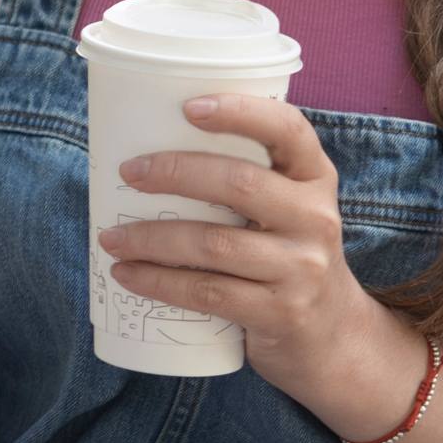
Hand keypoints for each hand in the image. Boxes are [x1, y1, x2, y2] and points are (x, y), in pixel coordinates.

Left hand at [97, 91, 433, 440]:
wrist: (332, 336)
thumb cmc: (287, 255)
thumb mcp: (288, 209)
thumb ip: (245, 179)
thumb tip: (146, 147)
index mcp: (315, 177)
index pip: (288, 129)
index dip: (241, 111)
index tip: (188, 106)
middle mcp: (316, 218)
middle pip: (240, 184)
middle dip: (174, 173)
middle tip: (127, 173)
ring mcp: (303, 268)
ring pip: (214, 243)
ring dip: (151, 238)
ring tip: (110, 237)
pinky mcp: (281, 312)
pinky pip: (209, 292)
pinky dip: (160, 282)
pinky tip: (127, 275)